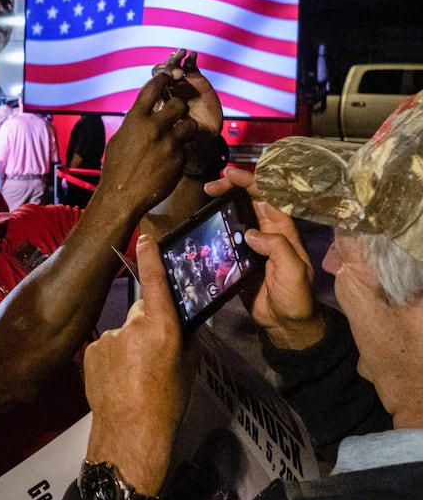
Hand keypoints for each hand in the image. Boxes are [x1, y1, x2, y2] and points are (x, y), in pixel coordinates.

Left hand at [84, 235, 193, 493]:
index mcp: (161, 327)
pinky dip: (112, 357)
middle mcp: (132, 326)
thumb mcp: (188, 367)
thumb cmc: (167, 403)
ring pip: (123, 331)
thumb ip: (187, 339)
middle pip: (141, 312)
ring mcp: (108, 337)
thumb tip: (185, 324)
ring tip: (134, 374)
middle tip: (153, 354)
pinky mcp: (91, 350)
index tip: (145, 236)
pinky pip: (106, 346)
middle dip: (148, 324)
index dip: (150, 256)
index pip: (155, 282)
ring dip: (129, 344)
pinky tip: (118, 378)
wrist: (130, 433)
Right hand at [99, 71, 197, 212]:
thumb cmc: (116, 169)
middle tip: (175, 117)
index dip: (162, 79)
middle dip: (179, 109)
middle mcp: (154, 128)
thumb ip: (133, 124)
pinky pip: (186, 149)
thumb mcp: (119, 140)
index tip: (168, 77)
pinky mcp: (179, 160)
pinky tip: (169, 161)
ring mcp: (169, 144)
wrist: (122, 196)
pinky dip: (180, 153)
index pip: (152, 88)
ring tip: (178, 137)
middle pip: (179, 104)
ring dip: (186, 129)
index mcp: (136, 120)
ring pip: (190, 125)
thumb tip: (141, 114)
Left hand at [152, 49, 222, 135]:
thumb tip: (156, 126)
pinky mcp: (195, 80)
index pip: (152, 85)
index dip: (158, 81)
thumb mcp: (171, 136)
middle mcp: (167, 90)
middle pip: (162, 73)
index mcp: (157, 101)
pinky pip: (190, 67)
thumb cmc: (182, 138)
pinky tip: (192, 56)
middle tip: (177, 72)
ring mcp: (180, 84)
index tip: (166, 80)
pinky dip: (190, 60)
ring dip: (176, 60)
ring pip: (174, 67)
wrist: (199, 137)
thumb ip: (165, 130)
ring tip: (182, 54)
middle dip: (168, 69)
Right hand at [205, 167, 324, 348]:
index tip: (229, 175)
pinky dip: (217, 226)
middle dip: (232, 188)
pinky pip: (228, 237)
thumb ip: (276, 248)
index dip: (250, 182)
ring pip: (237, 216)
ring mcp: (254, 246)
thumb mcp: (293, 270)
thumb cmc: (295, 297)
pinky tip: (205, 225)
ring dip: (223, 205)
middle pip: (250, 201)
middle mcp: (269, 233)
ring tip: (206, 199)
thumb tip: (250, 232)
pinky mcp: (241, 259)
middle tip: (211, 186)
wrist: (285, 324)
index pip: (268, 196)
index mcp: (284, 230)